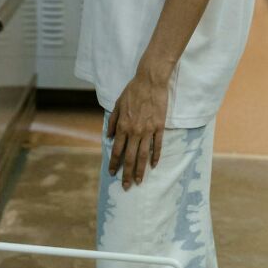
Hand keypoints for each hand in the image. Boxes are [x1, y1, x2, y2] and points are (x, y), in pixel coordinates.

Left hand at [107, 66, 169, 188]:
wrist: (150, 81)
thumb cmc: (132, 91)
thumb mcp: (117, 104)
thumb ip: (113, 122)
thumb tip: (109, 137)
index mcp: (123, 126)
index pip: (117, 150)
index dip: (115, 163)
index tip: (113, 173)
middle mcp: (134, 131)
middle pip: (130, 157)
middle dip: (126, 173)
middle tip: (126, 186)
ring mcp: (148, 130)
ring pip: (143, 155)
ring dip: (140, 171)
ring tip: (138, 182)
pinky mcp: (159, 127)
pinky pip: (157, 146)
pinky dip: (155, 157)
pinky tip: (153, 166)